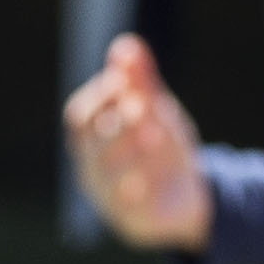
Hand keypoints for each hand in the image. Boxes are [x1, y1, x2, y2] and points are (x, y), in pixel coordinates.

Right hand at [62, 32, 213, 252]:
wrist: (183, 198)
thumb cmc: (158, 148)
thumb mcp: (153, 111)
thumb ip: (139, 80)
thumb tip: (126, 44)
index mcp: (91, 139)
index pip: (80, 116)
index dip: (101, 97)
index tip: (127, 82)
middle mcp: (92, 168)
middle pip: (92, 143)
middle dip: (117, 122)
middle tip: (143, 106)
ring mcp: (108, 196)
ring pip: (107, 174)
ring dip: (131, 151)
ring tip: (157, 135)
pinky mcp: (132, 219)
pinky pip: (129, 206)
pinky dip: (141, 187)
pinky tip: (157, 172)